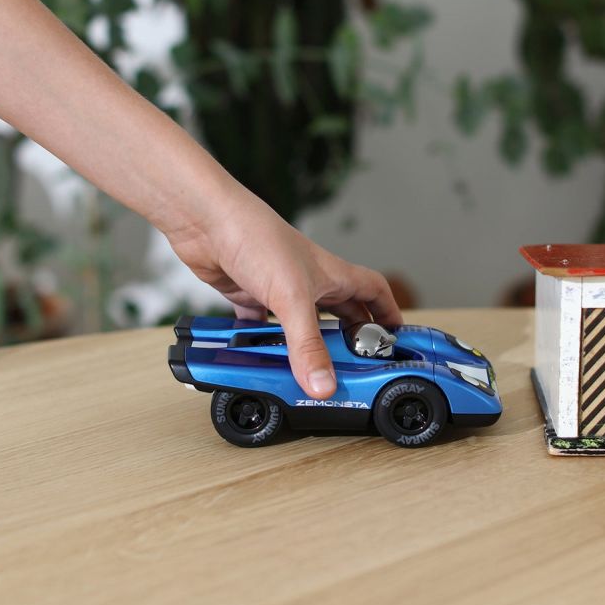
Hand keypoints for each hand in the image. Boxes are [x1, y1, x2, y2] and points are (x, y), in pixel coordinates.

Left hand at [165, 184, 402, 399]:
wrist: (207, 220)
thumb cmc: (257, 237)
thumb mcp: (292, 298)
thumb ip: (308, 345)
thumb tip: (324, 385)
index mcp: (332, 275)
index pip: (374, 292)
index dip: (389, 313)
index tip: (398, 339)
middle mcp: (310, 281)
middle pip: (342, 312)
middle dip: (352, 338)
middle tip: (357, 367)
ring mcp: (279, 288)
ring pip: (302, 323)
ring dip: (307, 344)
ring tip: (311, 371)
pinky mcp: (250, 295)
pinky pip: (262, 325)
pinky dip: (264, 341)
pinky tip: (262, 358)